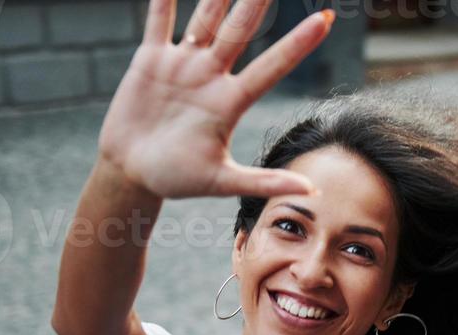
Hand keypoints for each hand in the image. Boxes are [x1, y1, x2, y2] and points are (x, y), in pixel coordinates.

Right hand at [96, 0, 334, 199]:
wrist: (132, 173)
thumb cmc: (178, 180)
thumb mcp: (224, 183)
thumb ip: (266, 183)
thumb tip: (313, 193)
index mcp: (231, 102)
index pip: (272, 66)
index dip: (298, 43)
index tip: (325, 20)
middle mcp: (212, 76)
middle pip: (240, 31)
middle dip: (257, 2)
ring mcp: (183, 64)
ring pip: (205, 18)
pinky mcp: (151, 60)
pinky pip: (159, 20)